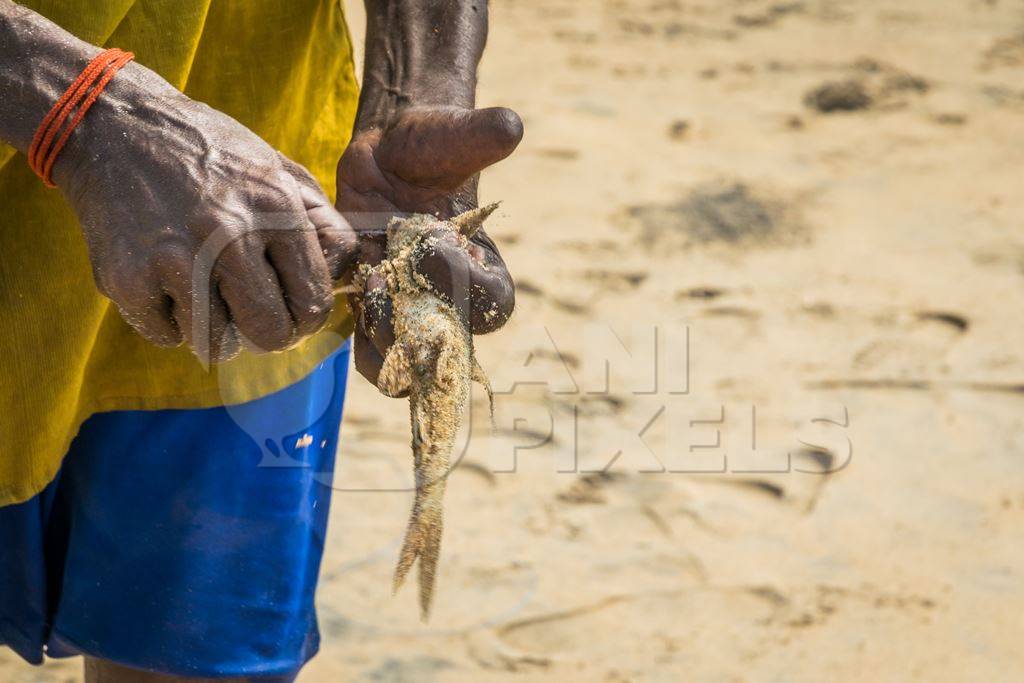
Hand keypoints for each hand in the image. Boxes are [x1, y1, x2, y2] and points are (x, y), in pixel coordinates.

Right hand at [55, 62, 356, 362]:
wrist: (118, 128)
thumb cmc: (212, 155)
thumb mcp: (280, 169)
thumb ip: (321, 222)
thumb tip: (345, 278)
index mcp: (275, 207)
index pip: (313, 301)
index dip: (305, 316)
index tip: (292, 310)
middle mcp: (228, 234)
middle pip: (271, 334)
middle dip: (267, 331)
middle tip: (253, 314)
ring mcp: (175, 259)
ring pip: (218, 344)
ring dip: (215, 325)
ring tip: (204, 285)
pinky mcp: (127, 280)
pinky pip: (168, 336)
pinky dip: (170, 319)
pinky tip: (164, 278)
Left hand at [334, 105, 522, 388]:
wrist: (389, 158)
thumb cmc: (431, 145)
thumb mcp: (453, 135)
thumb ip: (480, 136)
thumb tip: (510, 127)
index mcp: (486, 271)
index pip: (491, 306)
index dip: (463, 283)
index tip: (435, 237)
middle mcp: (454, 304)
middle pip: (446, 349)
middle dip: (413, 322)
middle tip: (383, 275)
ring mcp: (414, 315)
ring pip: (407, 365)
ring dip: (381, 337)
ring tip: (365, 284)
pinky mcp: (377, 315)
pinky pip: (372, 356)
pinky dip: (359, 338)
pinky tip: (349, 290)